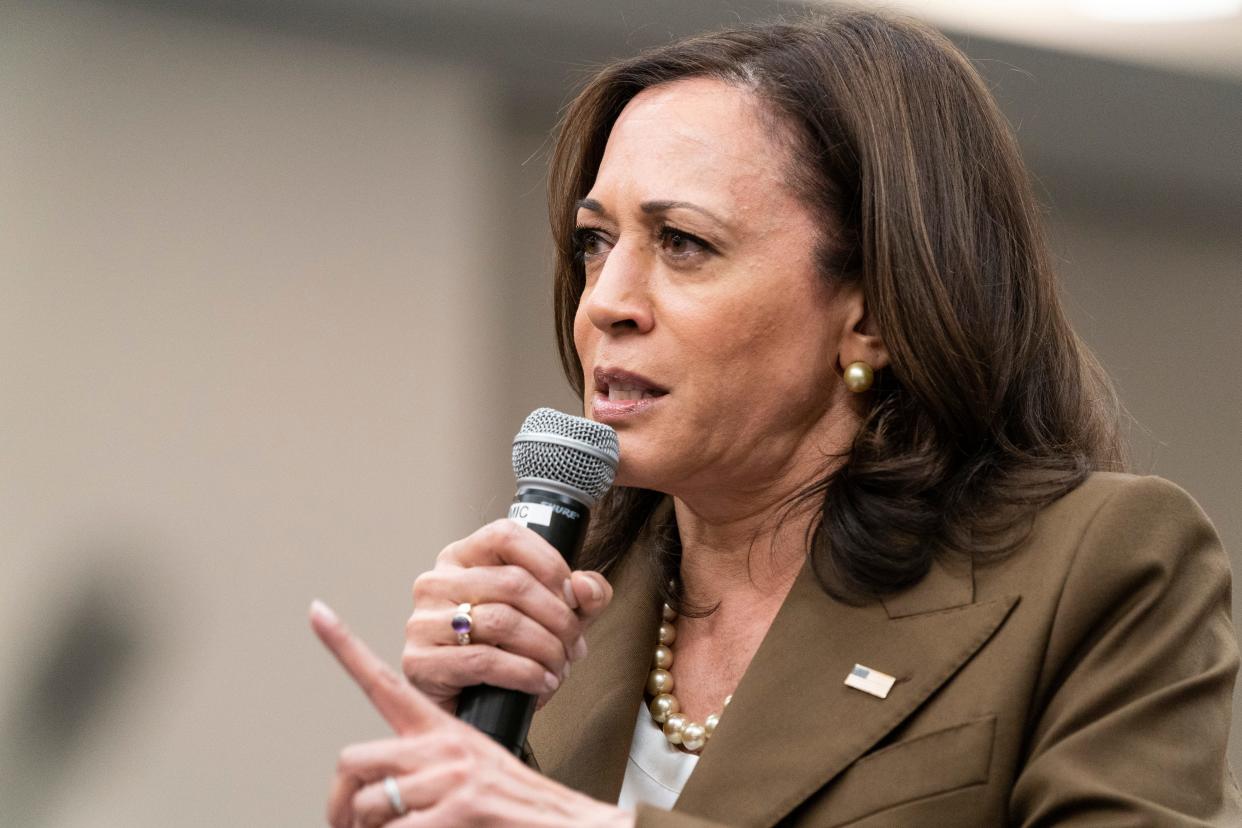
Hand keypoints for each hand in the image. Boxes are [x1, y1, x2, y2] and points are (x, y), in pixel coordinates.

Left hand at [310, 600, 632, 827]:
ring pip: (371, 804)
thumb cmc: (520, 803)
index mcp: (444, 729)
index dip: (345, 645)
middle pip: (355, 760)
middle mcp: (444, 746)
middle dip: (343, 802)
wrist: (570, 825)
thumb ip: (434, 763)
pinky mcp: (459, 812)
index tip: (317, 611)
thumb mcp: (480, 764)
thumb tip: (378, 792)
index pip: (384, 680)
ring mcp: (451, 779)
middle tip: (348, 825)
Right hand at [402, 519, 612, 712]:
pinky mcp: (420, 661)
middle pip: (512, 582)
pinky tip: (542, 683)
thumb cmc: (508, 653)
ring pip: (502, 621)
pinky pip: (484, 660)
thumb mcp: (553, 617)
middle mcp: (436, 581)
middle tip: (574, 644)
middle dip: (558, 617)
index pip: (506, 535)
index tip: (573, 595)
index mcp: (462, 557)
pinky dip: (525, 673)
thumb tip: (586, 587)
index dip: (549, 563)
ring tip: (559, 667)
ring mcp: (422, 620)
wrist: (473, 709)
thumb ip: (582, 596)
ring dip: (545, 648)